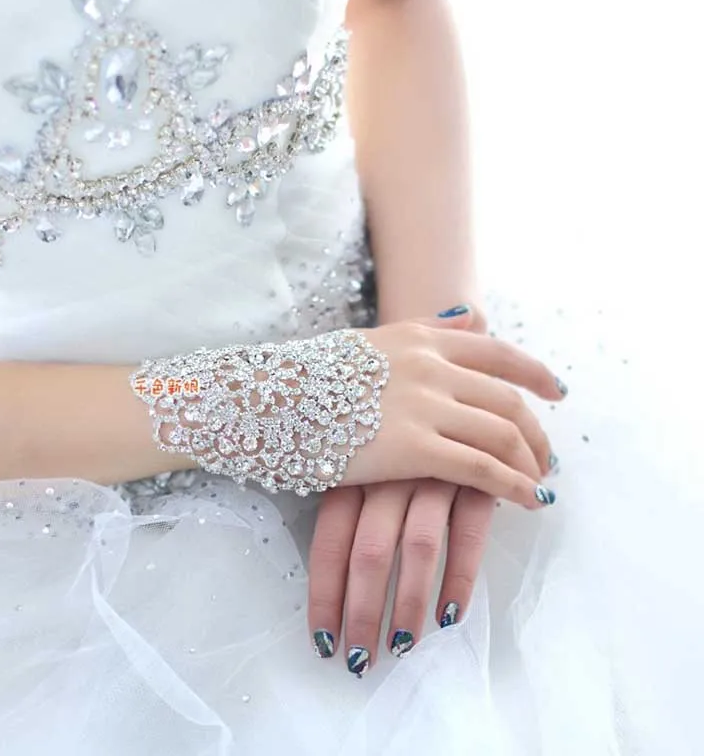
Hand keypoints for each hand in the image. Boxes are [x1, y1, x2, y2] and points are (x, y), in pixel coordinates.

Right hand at [309, 307, 546, 673]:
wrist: (262, 401)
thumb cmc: (305, 377)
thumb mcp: (368, 343)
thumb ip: (423, 334)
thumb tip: (469, 319)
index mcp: (420, 338)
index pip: (499, 354)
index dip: (536, 374)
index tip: (558, 393)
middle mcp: (431, 366)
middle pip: (509, 398)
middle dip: (537, 431)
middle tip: (547, 456)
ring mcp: (425, 405)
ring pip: (504, 433)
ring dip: (530, 461)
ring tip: (538, 483)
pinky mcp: (414, 449)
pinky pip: (483, 469)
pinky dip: (515, 486)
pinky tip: (529, 501)